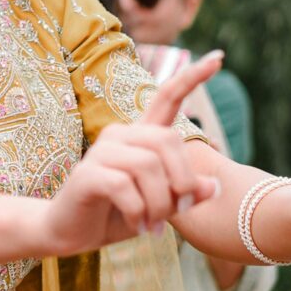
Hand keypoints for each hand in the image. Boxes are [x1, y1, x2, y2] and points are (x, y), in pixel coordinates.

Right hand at [37, 52, 224, 254]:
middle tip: (179, 211)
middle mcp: (119, 135)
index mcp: (140, 137)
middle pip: (167, 141)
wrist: (71, 233)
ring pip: (148, 166)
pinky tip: (138, 225)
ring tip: (155, 224)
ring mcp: (100, 152)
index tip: (219, 57)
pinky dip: (139, 211)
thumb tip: (214, 186)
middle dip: (182, 181)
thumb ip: (185, 195)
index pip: (167, 97)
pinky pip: (125, 186)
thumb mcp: (160, 206)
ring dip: (160, 203)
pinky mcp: (87, 174)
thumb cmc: (117, 215)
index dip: (192, 78)